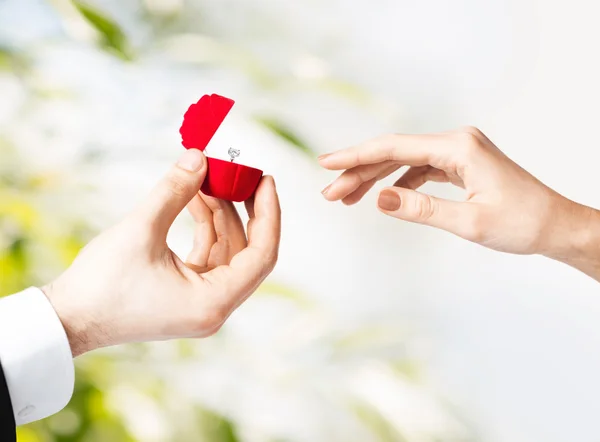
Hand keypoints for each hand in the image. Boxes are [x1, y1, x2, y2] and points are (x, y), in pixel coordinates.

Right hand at [43, 149, 280, 355]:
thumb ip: (174, 190)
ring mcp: (201, 302)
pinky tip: (195, 199)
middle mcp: (214, 307)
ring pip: (226, 251)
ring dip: (220, 214)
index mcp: (213, 302)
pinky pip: (207, 256)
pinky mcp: (186, 294)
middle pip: (247, 252)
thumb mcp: (141, 229)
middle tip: (242, 174)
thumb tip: (200, 157)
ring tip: (207, 178)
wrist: (68, 318)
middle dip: (245, 210)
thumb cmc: (101, 284)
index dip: (268, 214)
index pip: (261, 255)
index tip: (265, 181)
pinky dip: (205, 228)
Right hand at [319, 127, 599, 278]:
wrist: (556, 226)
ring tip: (346, 197)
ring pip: (404, 161)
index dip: (356, 156)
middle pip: (394, 153)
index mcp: (459, 147)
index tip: (326, 163)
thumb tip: (379, 199)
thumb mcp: (469, 222)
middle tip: (329, 194)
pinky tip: (382, 196)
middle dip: (359, 173)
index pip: (394, 148)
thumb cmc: (522, 223)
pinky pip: (419, 169)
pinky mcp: (460, 165)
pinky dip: (397, 182)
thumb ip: (421, 209)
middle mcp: (457, 142)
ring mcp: (458, 152)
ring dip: (375, 179)